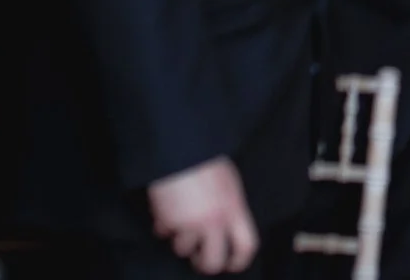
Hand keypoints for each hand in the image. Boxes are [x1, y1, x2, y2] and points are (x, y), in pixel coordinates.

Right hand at [148, 157, 256, 273]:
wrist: (181, 146)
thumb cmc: (206, 160)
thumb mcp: (229, 184)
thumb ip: (229, 208)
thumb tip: (226, 228)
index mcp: (235, 208)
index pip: (246, 246)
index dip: (239, 260)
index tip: (232, 264)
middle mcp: (214, 220)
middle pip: (212, 262)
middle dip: (204, 263)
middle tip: (199, 257)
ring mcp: (189, 223)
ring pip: (183, 249)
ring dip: (180, 238)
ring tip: (180, 218)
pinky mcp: (167, 220)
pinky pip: (163, 232)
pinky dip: (163, 224)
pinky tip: (166, 208)